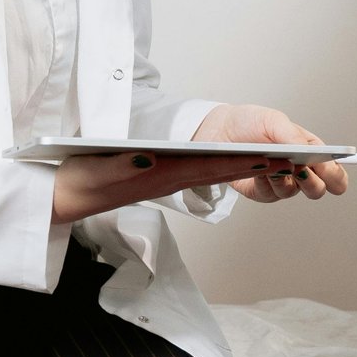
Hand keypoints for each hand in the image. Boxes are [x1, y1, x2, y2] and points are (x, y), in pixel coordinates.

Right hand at [51, 147, 295, 224]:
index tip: (270, 159)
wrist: (67, 197)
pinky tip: (236, 162)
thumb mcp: (98, 169)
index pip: (208, 169)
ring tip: (276, 161)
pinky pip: (199, 174)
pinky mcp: (160, 179)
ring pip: (213, 173)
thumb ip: (123, 165)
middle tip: (290, 161)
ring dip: (243, 167)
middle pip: (219, 172)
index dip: (240, 163)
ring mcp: (166, 181)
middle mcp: (168, 180)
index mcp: (158, 176)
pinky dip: (223, 167)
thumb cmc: (81, 178)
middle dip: (254, 167)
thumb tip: (149, 159)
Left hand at [193, 104, 349, 203]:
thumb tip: (307, 152)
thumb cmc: (250, 122)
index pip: (334, 171)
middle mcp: (298, 170)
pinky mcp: (262, 192)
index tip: (329, 171)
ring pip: (293, 193)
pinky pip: (270, 195)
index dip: (336, 175)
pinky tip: (260, 170)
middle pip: (318, 189)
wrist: (219, 131)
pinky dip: (266, 182)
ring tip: (274, 164)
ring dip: (284, 179)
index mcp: (310, 151)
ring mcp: (281, 182)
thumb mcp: (274, 120)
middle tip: (300, 168)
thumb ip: (293, 136)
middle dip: (312, 182)